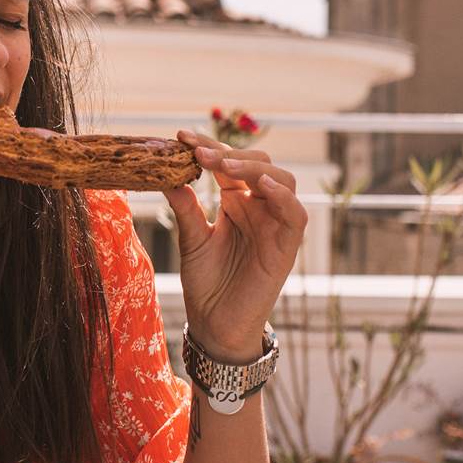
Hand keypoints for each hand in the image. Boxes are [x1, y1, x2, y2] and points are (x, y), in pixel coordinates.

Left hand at [167, 131, 307, 359]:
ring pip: (281, 180)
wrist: (216, 325)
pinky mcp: (287, 246)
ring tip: (224, 165)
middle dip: (229, 153)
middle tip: (198, 152)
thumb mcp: (191, 240)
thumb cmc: (206, 284)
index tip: (180, 136)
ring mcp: (275, 225)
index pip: (228, 164)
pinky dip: (282, 196)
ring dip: (253, 168)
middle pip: (257, 164)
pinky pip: (295, 214)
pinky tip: (261, 185)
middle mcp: (258, 208)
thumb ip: (185, 208)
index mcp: (235, 201)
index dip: (208, 147)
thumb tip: (167, 174)